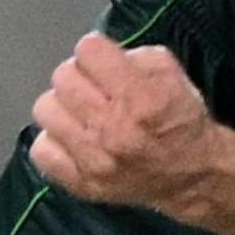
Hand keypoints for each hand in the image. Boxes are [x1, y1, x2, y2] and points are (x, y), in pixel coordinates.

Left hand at [29, 32, 230, 212]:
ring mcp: (93, 159)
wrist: (194, 174)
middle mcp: (113, 127)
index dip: (97, 51)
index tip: (105, 61)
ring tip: (82, 113)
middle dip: (80, 75)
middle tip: (94, 88)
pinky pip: (41, 150)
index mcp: (140, 97)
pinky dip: (55, 141)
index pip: (88, 51)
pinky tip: (74, 139)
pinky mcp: (81, 183)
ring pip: (45, 109)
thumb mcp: (173, 73)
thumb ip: (136, 56)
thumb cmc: (182, 120)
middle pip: (63, 77)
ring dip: (63, 106)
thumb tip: (101, 55)